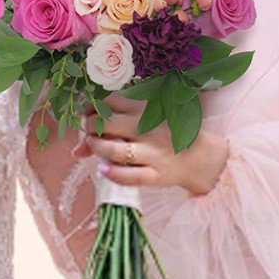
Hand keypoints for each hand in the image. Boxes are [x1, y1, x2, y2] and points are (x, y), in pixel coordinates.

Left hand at [76, 95, 228, 195]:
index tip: (88, 112)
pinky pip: (130, 177)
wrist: (200, 156)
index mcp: (146, 108)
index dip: (91, 106)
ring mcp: (152, 153)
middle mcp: (147, 129)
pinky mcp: (156, 175)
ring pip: (113, 150)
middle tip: (90, 130)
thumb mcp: (147, 118)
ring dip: (96, 147)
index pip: (109, 101)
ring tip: (94, 145)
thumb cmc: (167, 132)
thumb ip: (115, 120)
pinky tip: (103, 169)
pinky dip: (113, 174)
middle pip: (106, 124)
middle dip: (89, 126)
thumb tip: (77, 142)